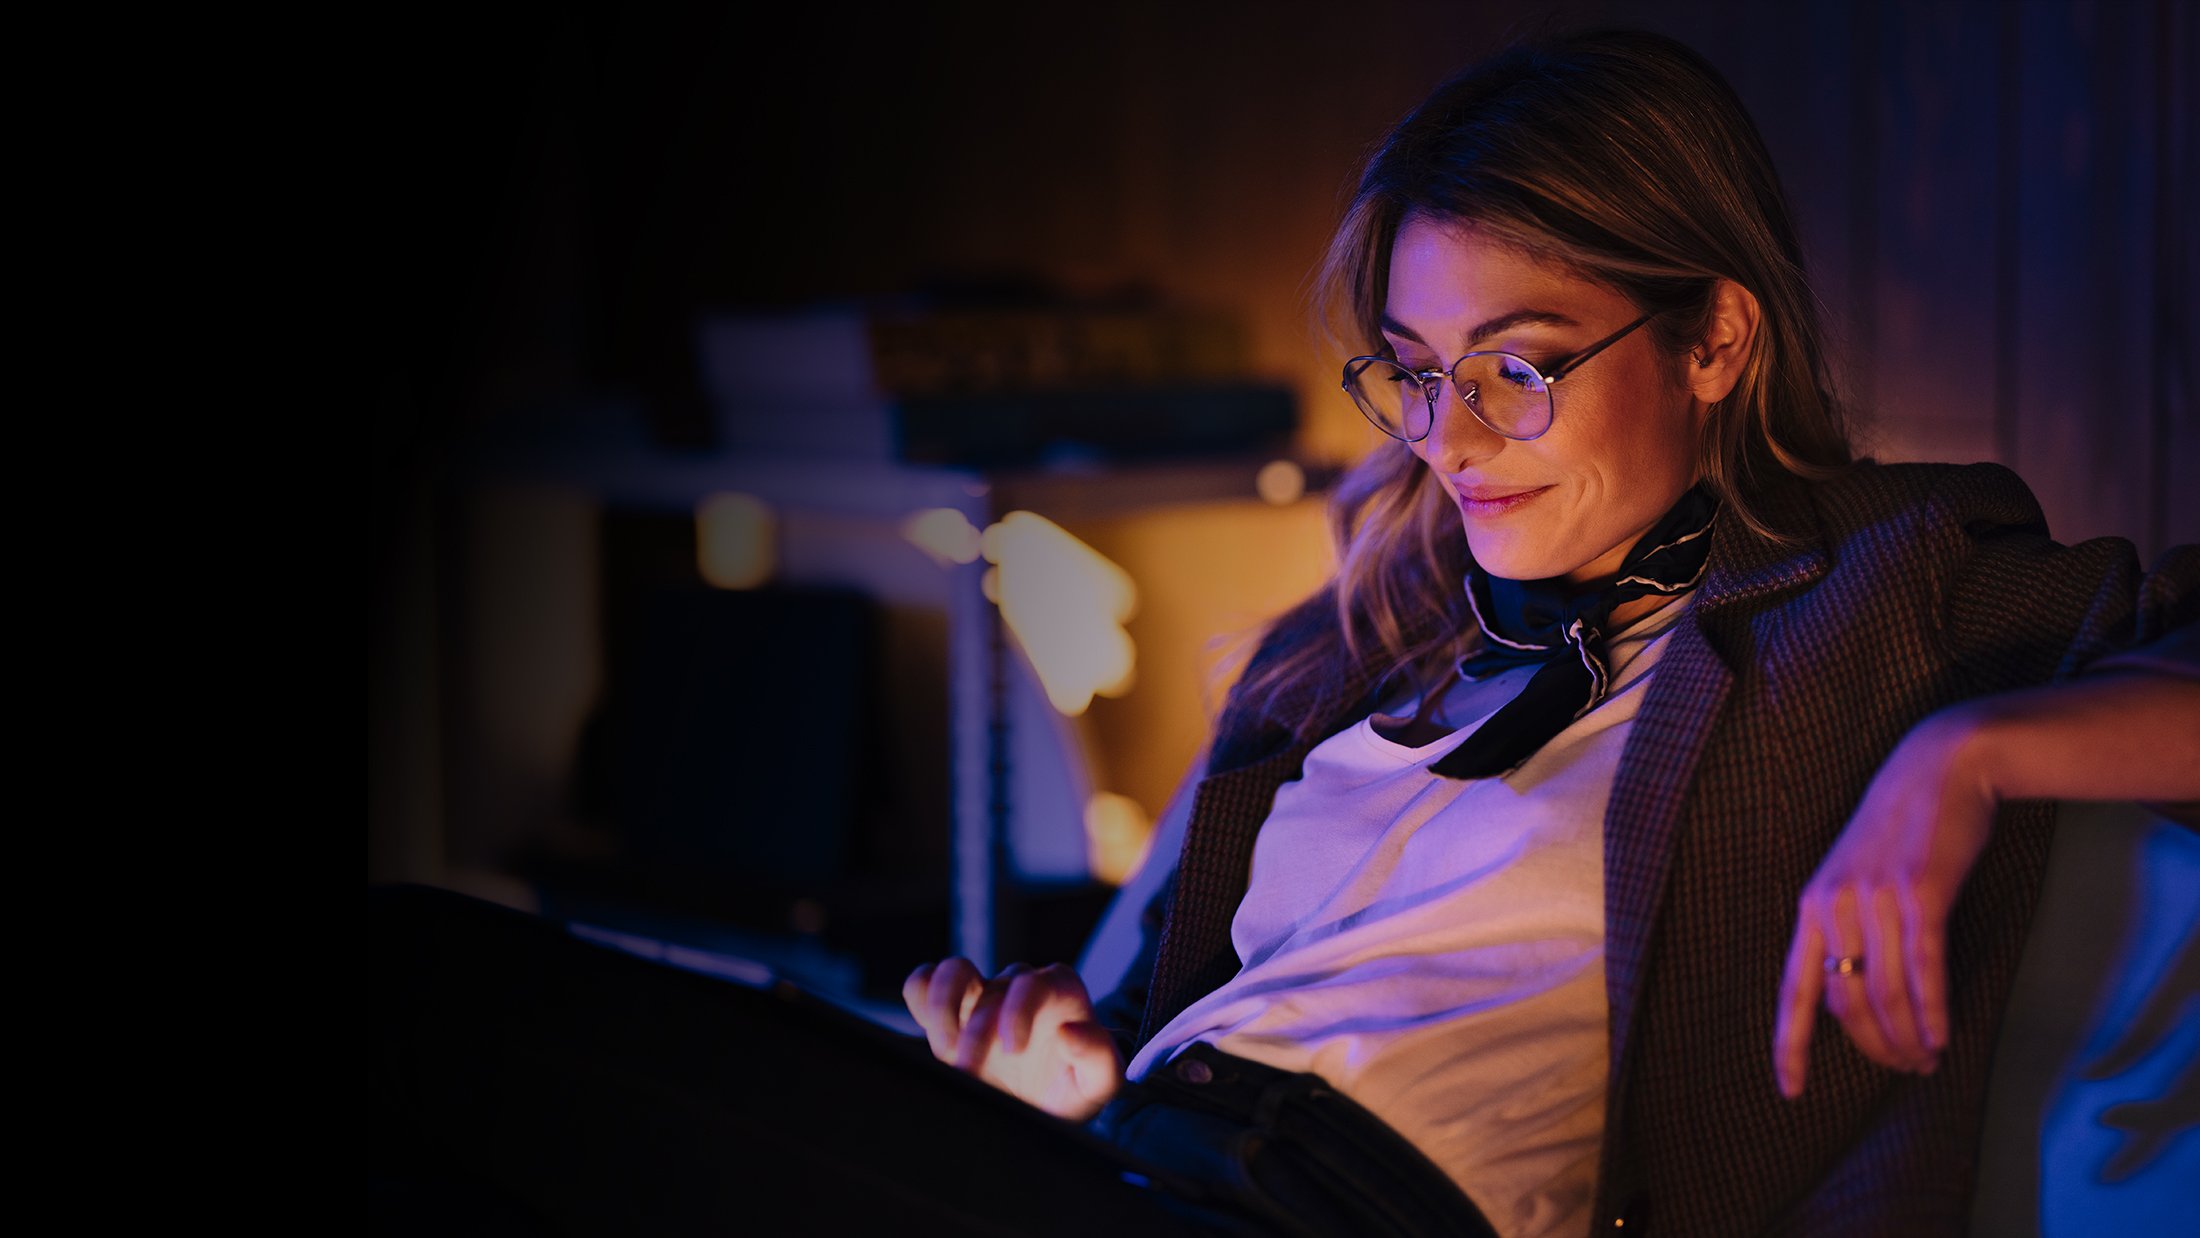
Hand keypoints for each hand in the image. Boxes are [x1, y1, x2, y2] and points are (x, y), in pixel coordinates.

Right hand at [903, 958, 1122, 1119]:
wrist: (1042, 1109)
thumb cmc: (1073, 1092)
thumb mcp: (1099, 1085)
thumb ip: (1097, 1057)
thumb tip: (1070, 1031)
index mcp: (1060, 994)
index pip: (1037, 982)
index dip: (1020, 1009)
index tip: (1013, 1049)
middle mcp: (1021, 985)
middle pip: (992, 987)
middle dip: (978, 1033)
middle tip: (971, 1074)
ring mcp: (983, 993)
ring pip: (954, 970)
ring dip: (942, 1008)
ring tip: (944, 1050)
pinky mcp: (952, 1006)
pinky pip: (924, 981)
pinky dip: (919, 995)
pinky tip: (927, 1029)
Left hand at [1774, 709, 1995, 1098]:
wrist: (1940, 767)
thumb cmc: (1901, 830)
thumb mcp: (1855, 877)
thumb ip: (1848, 930)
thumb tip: (1853, 998)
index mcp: (1811, 907)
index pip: (1793, 989)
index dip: (1790, 1043)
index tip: (1789, 1089)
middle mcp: (1835, 905)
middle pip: (1846, 1001)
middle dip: (1875, 1047)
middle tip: (1904, 1069)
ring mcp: (1877, 897)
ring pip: (1886, 991)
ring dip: (1909, 1036)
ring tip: (1927, 1059)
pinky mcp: (1921, 891)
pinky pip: (1923, 967)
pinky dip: (1933, 1011)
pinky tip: (1942, 1038)